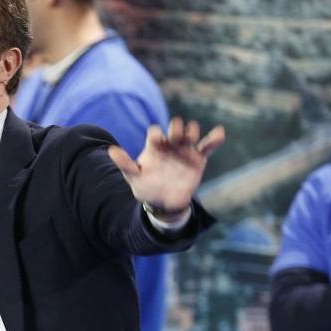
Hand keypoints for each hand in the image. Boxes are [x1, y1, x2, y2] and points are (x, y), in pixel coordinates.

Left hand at [108, 117, 225, 218]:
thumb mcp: (133, 176)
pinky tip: (219, 132)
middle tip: (175, 137)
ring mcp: (184, 150)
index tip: (157, 141)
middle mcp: (170, 145)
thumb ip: (124, 163)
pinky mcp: (198, 158)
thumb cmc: (146, 187)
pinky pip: (207, 146)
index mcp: (154, 146)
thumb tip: (110, 150)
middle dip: (176, 128)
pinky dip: (214, 139)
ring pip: (191, 133)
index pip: (155, 133)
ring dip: (191, 131)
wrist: (163, 202)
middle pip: (175, 128)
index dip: (156, 134)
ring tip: (190, 137)